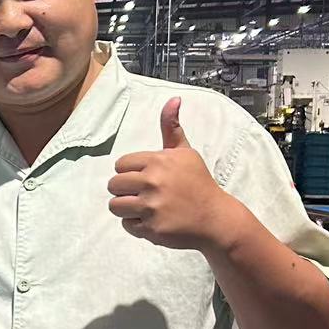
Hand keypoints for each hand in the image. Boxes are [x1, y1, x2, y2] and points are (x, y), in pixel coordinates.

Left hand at [107, 98, 239, 250]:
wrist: (215, 218)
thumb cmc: (198, 183)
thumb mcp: (185, 153)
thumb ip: (172, 128)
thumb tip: (174, 99)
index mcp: (157, 161)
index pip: (120, 165)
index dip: (130, 172)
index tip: (145, 178)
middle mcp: (153, 182)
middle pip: (113, 185)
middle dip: (125, 190)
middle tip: (143, 194)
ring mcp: (152, 207)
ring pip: (115, 206)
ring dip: (127, 208)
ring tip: (144, 208)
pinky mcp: (152, 229)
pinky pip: (126, 225)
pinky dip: (136, 225)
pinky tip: (153, 220)